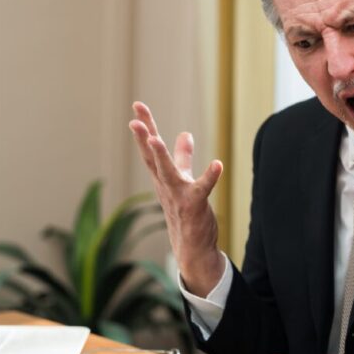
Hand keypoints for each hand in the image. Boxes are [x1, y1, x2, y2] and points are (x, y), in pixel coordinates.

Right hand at [129, 101, 223, 296]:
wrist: (191, 248)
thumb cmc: (185, 212)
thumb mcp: (182, 179)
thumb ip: (183, 156)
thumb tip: (185, 133)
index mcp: (162, 177)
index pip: (150, 148)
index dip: (145, 127)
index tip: (138, 106)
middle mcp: (166, 185)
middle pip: (152, 158)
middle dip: (144, 138)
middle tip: (135, 119)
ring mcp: (178, 196)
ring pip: (168, 173)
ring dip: (162, 156)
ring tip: (155, 139)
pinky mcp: (194, 206)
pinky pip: (202, 189)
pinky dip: (209, 177)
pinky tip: (217, 165)